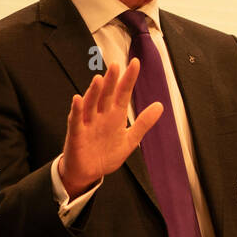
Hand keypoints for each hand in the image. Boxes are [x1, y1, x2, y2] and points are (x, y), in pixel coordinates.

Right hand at [57, 59, 163, 198]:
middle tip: (116, 65)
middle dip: (111, 80)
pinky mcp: (76, 134)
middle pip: (106, 95)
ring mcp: (87, 123)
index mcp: (115, 115)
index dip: (129, 79)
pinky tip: (78, 99)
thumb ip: (143, 123)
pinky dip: (77, 110)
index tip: (135, 63)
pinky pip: (76, 121)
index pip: (123, 93)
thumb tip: (160, 105)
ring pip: (91, 104)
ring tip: (99, 79)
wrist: (89, 174)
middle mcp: (101, 115)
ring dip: (94, 92)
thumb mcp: (130, 140)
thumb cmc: (106, 155)